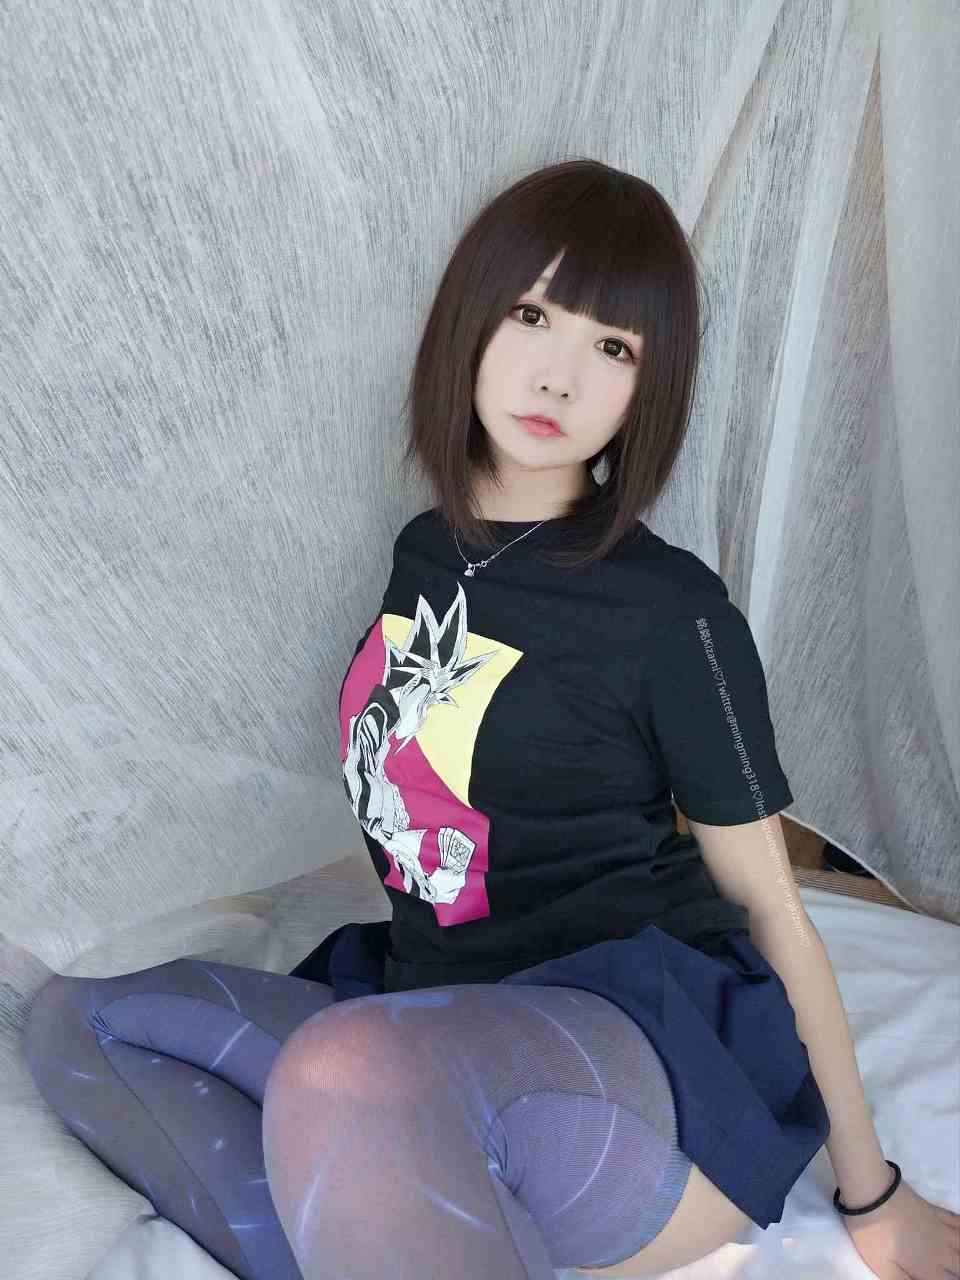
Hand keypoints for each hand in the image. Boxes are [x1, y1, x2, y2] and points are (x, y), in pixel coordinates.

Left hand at [842, 1175, 958, 1278]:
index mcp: (928, 1268)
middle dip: (957, 1271)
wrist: (873, 1195)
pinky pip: (957, 1222)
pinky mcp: (934, 1210)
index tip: (945, 1277)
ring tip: (956, 1257)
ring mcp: (939, 1229)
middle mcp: (940, 1251)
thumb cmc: (874, 1235)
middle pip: (959, 1266)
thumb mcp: (884, 1269)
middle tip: (951, 1269)